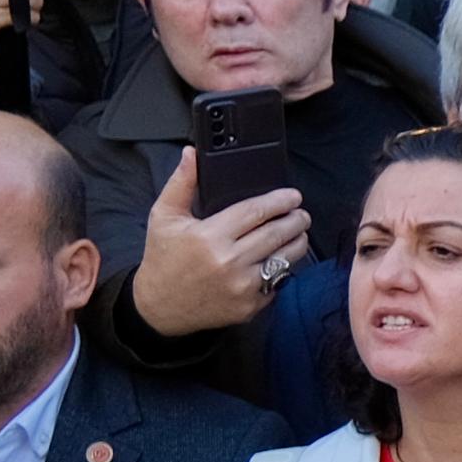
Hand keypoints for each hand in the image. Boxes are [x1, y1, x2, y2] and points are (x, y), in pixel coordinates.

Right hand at [124, 146, 317, 340]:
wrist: (159, 307)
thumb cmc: (163, 259)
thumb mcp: (164, 217)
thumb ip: (181, 183)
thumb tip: (192, 154)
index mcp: (209, 237)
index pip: (256, 212)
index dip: (279, 201)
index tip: (293, 195)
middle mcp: (229, 262)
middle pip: (276, 234)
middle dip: (296, 220)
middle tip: (301, 213)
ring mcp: (242, 287)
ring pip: (285, 260)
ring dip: (297, 243)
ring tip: (299, 233)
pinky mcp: (249, 306)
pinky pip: (277, 284)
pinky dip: (283, 270)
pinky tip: (281, 260)